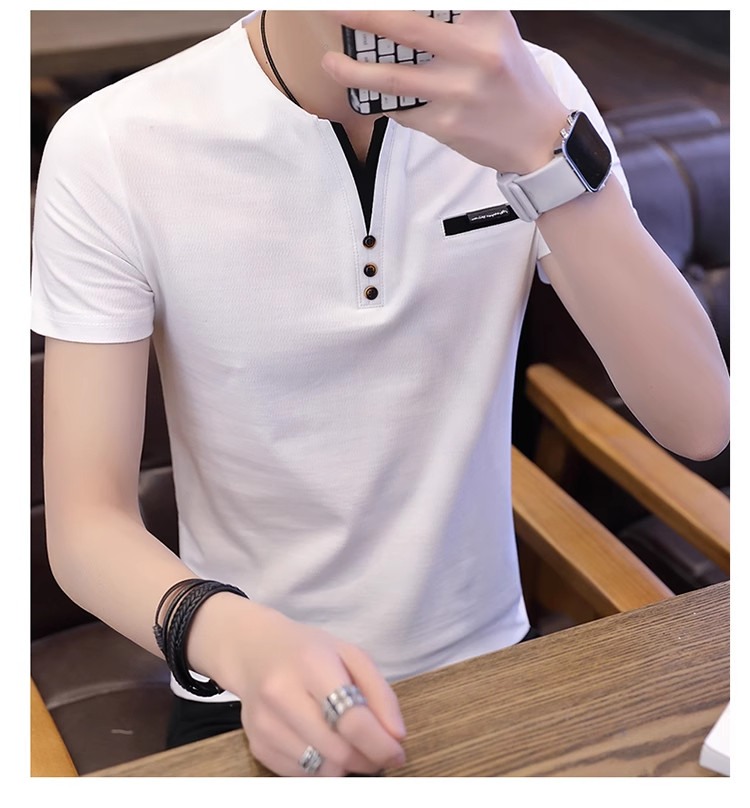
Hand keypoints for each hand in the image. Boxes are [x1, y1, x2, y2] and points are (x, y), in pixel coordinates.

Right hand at [199, 599, 406, 776]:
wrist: (254, 650)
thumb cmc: (308, 651)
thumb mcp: (351, 655)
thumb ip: (380, 693)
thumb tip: (396, 737)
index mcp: (311, 664)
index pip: (351, 719)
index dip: (380, 744)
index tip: (396, 752)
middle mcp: (281, 694)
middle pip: (338, 751)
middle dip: (368, 759)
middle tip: (378, 751)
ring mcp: (265, 723)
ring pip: (321, 770)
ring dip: (346, 766)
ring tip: (351, 744)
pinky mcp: (257, 745)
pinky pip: (301, 775)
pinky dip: (322, 767)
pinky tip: (324, 744)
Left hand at [321, 10, 568, 173]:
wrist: (539, 139)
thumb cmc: (512, 79)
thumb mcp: (497, 32)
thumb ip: (461, 16)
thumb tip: (409, 11)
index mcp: (488, 19)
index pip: (434, 0)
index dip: (395, 0)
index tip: (356, 0)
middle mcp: (475, 52)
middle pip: (406, 28)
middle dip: (363, 14)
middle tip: (330, 7)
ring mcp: (459, 92)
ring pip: (393, 79)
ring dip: (354, 71)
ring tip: (328, 62)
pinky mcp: (446, 125)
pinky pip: (402, 109)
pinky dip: (382, 101)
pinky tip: (368, 95)